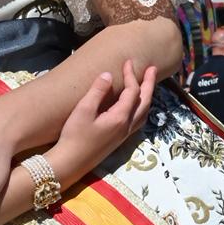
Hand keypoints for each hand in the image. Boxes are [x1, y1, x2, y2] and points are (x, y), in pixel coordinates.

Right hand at [49, 61, 155, 179]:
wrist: (71, 162)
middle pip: (144, 102)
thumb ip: (97, 91)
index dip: (131, 75)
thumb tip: (109, 74)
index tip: (127, 62)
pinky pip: (138, 121)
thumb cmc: (75, 135)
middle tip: (152, 69)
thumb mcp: (83, 110)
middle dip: (149, 84)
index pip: (132, 92)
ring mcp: (124, 135)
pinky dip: (141, 108)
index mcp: (120, 117)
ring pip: (143, 113)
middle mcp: (127, 126)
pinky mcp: (119, 140)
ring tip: (147, 85)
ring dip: (147, 97)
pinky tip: (134, 107)